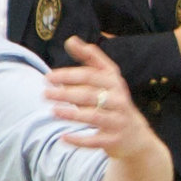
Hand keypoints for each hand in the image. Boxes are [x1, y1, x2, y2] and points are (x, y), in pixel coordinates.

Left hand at [45, 38, 150, 156]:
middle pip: (90, 94)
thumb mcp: (107, 79)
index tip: (49, 76)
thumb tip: (70, 40)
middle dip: (66, 93)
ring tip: (53, 111)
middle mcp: (119, 100)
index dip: (69, 75)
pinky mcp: (114, 140)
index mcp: (115, 83)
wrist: (135, 136)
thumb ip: (89, 60)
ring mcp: (118, 120)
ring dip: (72, 114)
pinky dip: (79, 139)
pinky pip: (95, 140)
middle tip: (45, 93)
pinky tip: (63, 137)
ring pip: (94, 116)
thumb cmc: (114, 102)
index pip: (91, 75)